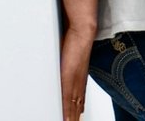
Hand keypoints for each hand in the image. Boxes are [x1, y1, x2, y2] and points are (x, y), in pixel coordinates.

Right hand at [58, 0, 97, 120]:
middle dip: (75, 116)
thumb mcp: (69, 55)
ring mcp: (74, 80)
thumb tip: (62, 63)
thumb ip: (66, 63)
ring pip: (73, 104)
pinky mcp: (68, 78)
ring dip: (71, 116)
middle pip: (77, 104)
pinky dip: (67, 110)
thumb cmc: (75, 39)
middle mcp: (79, 80)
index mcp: (80, 76)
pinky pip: (67, 99)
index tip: (77, 117)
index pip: (79, 97)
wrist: (82, 31)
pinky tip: (66, 118)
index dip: (77, 109)